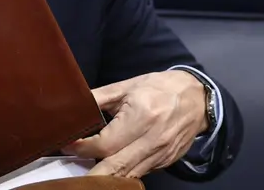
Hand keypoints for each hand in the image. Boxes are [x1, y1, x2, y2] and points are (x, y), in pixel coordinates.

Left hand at [63, 70, 207, 177]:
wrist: (197, 97)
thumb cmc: (159, 88)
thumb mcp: (125, 86)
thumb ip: (98, 97)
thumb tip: (73, 106)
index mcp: (141, 117)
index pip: (106, 144)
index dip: (83, 147)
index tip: (66, 144)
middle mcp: (152, 140)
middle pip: (116, 167)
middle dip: (91, 174)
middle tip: (70, 171)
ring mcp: (161, 154)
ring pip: (128, 175)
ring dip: (106, 176)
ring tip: (85, 173)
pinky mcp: (166, 162)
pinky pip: (140, 173)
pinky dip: (123, 174)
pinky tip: (108, 169)